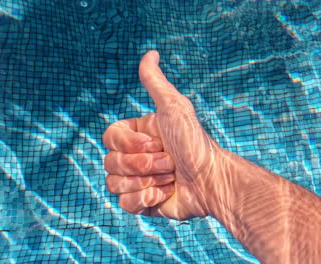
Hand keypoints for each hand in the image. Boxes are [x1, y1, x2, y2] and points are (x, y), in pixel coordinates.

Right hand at [103, 51, 224, 219]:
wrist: (212, 181)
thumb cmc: (195, 143)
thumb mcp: (174, 108)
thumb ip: (156, 83)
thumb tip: (150, 53)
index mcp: (136, 135)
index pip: (109, 138)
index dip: (130, 144)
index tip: (157, 143)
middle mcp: (133, 156)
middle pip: (110, 162)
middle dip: (144, 165)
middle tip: (169, 162)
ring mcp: (136, 180)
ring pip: (113, 184)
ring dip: (147, 181)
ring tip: (170, 177)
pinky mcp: (141, 202)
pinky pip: (124, 204)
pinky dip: (146, 199)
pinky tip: (165, 193)